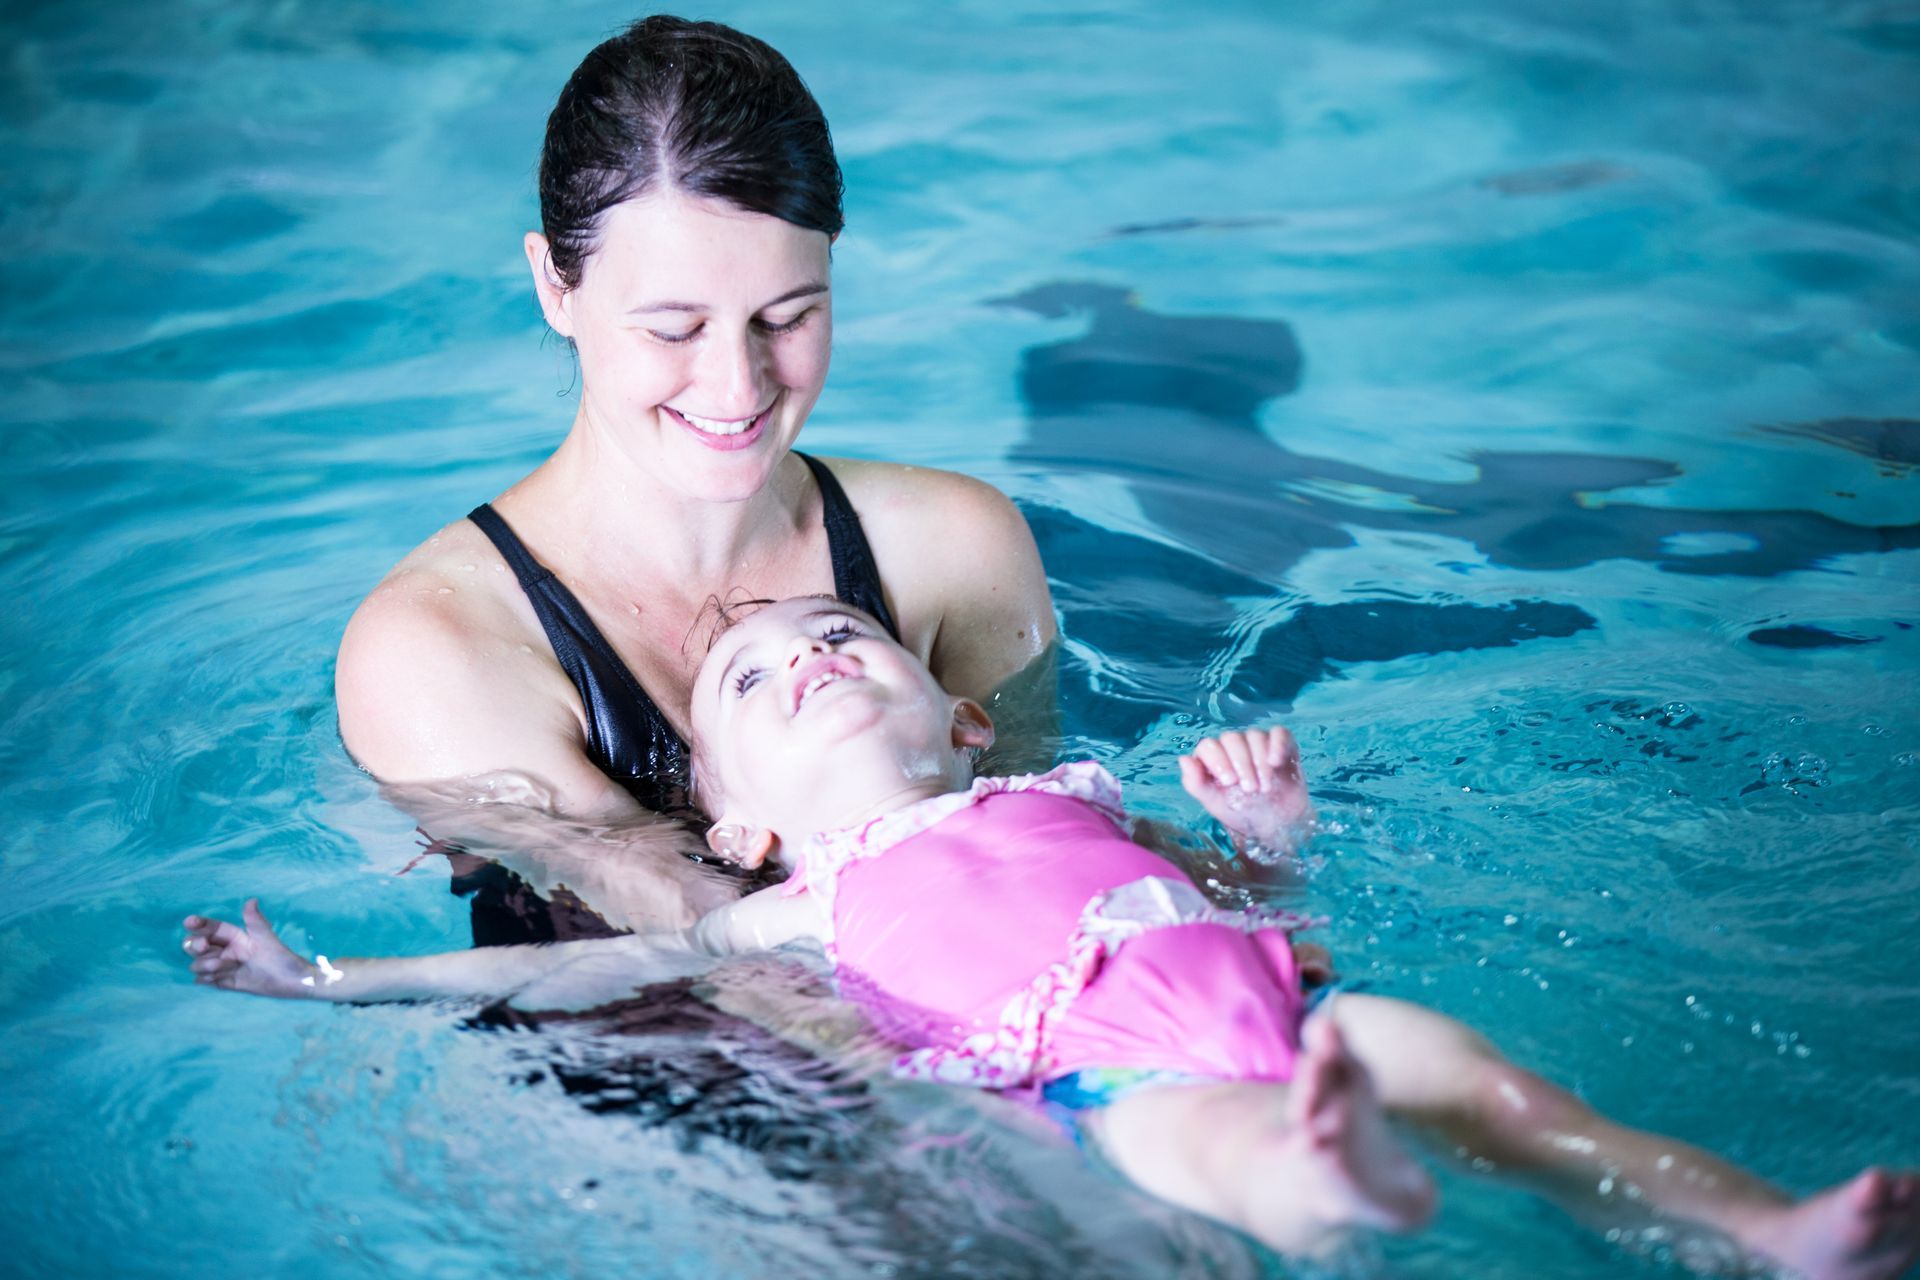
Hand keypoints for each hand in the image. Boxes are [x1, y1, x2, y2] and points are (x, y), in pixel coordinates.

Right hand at [181, 899, 320, 998]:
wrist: (290, 982)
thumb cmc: (282, 957)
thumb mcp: (267, 938)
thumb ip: (255, 921)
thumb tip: (251, 900)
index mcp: (234, 936)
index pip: (210, 927)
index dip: (198, 923)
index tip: (190, 922)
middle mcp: (225, 950)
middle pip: (196, 944)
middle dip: (194, 944)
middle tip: (204, 946)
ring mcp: (223, 967)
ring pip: (197, 963)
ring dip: (203, 964)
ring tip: (221, 966)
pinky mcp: (224, 982)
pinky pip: (204, 980)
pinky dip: (205, 979)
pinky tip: (216, 979)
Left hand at [1178, 726, 1314, 853]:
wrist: (1271, 823)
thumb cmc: (1239, 809)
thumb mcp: (1213, 801)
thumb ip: (1195, 782)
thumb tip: (1183, 760)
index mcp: (1213, 756)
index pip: (1208, 745)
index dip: (1218, 761)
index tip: (1230, 782)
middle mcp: (1234, 745)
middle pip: (1232, 739)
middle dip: (1242, 764)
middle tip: (1250, 789)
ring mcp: (1257, 742)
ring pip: (1255, 736)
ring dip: (1260, 762)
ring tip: (1264, 787)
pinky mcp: (1281, 744)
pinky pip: (1279, 734)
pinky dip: (1277, 745)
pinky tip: (1276, 762)